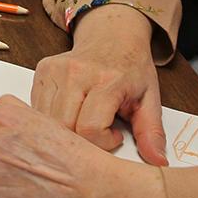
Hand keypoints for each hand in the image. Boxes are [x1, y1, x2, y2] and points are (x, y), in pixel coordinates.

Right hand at [31, 3, 167, 164]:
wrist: (113, 35)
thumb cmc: (131, 68)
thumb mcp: (150, 100)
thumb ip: (152, 132)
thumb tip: (159, 162)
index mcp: (107, 80)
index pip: (90, 129)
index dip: (102, 143)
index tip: (115, 134)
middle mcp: (77, 72)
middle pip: (66, 128)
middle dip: (83, 141)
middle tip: (100, 132)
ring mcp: (56, 70)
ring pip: (48, 120)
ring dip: (65, 131)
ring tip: (85, 122)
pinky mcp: (43, 70)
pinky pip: (38, 108)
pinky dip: (53, 118)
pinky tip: (71, 112)